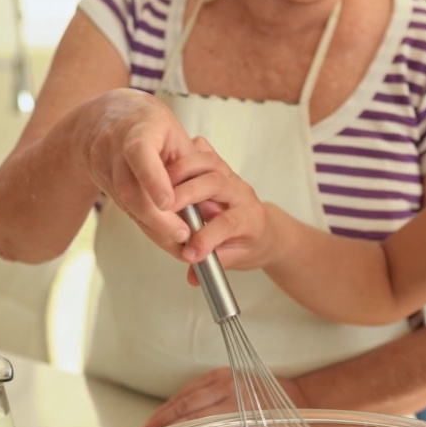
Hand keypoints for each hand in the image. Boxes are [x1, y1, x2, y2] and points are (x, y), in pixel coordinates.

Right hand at [83, 89, 194, 249]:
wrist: (105, 117)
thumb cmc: (148, 123)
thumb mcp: (174, 133)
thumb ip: (189, 164)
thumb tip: (211, 205)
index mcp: (138, 128)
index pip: (139, 153)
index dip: (153, 179)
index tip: (168, 203)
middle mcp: (114, 147)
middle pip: (129, 188)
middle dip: (157, 218)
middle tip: (183, 235)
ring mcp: (104, 166)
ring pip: (125, 203)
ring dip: (153, 226)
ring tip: (179, 240)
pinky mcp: (102, 182)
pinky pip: (124, 207)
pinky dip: (146, 223)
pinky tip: (164, 233)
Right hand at [138, 367, 308, 426]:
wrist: (301, 399)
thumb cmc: (280, 424)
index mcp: (237, 407)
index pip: (195, 423)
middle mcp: (228, 389)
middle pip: (185, 407)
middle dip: (161, 423)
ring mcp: (224, 378)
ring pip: (185, 395)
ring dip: (164, 411)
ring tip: (148, 426)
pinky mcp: (222, 372)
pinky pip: (192, 386)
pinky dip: (176, 399)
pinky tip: (166, 410)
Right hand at [166, 138, 276, 275]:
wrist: (265, 230)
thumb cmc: (251, 244)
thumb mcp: (238, 260)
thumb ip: (216, 264)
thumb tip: (193, 275)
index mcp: (250, 217)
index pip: (229, 222)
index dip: (208, 236)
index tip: (189, 252)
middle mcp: (241, 192)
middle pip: (217, 183)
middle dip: (188, 193)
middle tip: (165, 208)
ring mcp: (229, 177)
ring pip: (209, 162)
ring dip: (181, 171)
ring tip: (159, 186)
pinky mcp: (218, 167)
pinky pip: (203, 151)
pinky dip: (184, 154)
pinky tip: (166, 163)